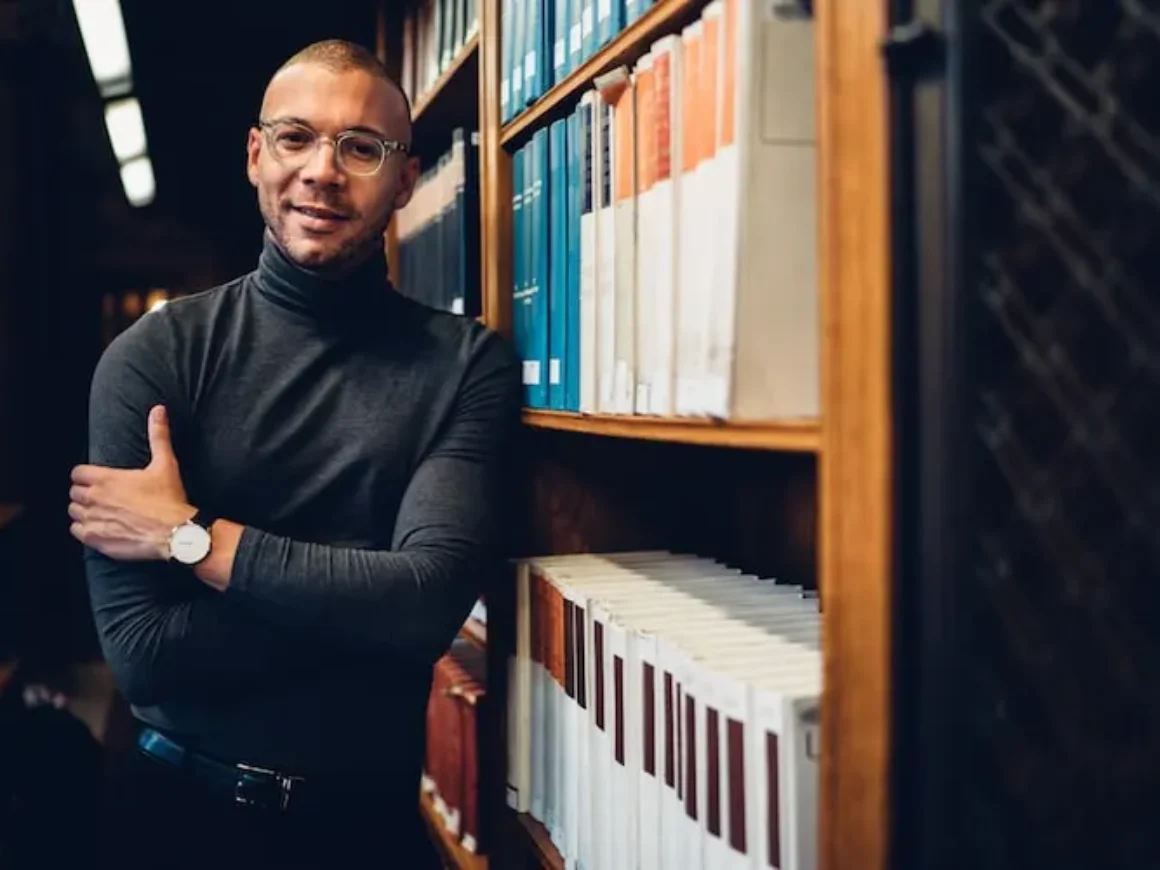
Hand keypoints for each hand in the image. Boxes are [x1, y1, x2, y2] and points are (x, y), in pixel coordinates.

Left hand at [69, 405, 195, 560]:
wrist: (175, 533)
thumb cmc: (169, 500)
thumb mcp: (165, 464)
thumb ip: (158, 436)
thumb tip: (159, 411)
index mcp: (106, 479)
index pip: (77, 473)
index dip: (87, 475)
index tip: (97, 480)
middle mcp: (94, 498)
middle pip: (74, 492)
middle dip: (85, 493)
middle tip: (102, 496)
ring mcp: (93, 520)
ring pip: (74, 512)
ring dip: (84, 511)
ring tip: (100, 512)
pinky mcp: (96, 539)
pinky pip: (76, 531)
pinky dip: (84, 529)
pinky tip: (99, 527)